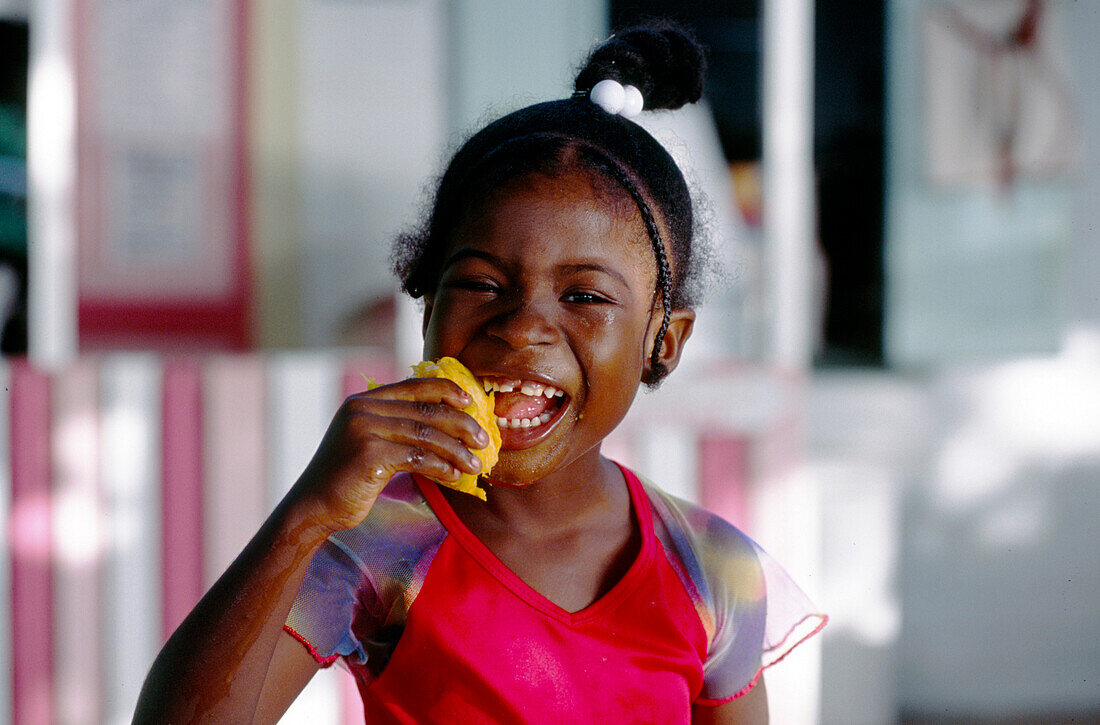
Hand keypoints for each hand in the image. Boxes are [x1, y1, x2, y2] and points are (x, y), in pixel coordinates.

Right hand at [290, 377, 490, 533]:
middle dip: (461, 424)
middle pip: (426, 411)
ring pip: (426, 435)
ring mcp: (364, 430)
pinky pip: (418, 457)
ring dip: (457, 450)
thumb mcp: (370, 442)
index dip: (446, 391)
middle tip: (484, 440)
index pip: (414, 386)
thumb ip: (397, 426)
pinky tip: (454, 476)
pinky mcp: (369, 455)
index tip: (471, 402)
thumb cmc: (348, 478)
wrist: (313, 506)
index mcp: (364, 401)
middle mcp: (362, 409)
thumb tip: (447, 424)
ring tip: (476, 465)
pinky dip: (441, 466)